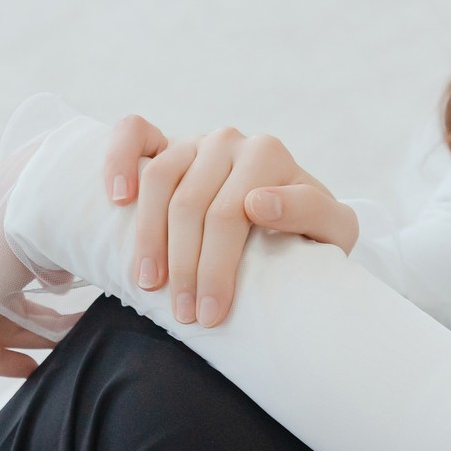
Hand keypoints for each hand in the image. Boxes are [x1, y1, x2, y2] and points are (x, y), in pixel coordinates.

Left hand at [0, 187, 58, 379]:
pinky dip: (2, 359)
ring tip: (66, 345)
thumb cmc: (79, 190)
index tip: (66, 316)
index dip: (36, 290)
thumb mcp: (74, 214)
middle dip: (35, 320)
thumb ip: (68, 245)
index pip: (6, 267)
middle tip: (72, 334)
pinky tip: (32, 368)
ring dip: (30, 334)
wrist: (59, 185)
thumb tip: (69, 276)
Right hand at [103, 116, 359, 329]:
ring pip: (159, 182)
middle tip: (185, 315)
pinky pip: (134, 135)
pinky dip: (119, 160)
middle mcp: (231, 142)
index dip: (218, 268)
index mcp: (269, 155)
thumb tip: (258, 202)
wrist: (288, 217)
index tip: (213, 313)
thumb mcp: (333, 229)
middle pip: (192, 205)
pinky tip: (117, 199)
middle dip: (186, 267)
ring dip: (149, 237)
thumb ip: (313, 212)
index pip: (232, 213)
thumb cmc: (307, 231)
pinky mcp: (165, 142)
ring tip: (150, 285)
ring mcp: (194, 140)